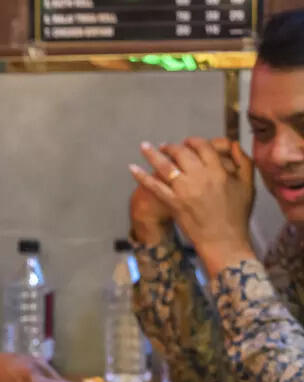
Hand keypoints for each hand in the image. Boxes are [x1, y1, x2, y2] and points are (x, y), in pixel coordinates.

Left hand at [130, 138, 256, 271]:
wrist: (223, 239)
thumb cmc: (237, 213)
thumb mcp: (248, 185)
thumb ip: (244, 162)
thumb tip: (234, 144)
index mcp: (219, 171)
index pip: (202, 146)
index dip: (193, 141)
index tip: (187, 142)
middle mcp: (199, 177)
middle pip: (181, 153)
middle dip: (172, 147)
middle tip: (165, 146)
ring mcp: (184, 190)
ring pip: (164, 166)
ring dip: (152, 154)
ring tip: (145, 147)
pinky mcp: (172, 202)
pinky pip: (154, 186)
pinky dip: (141, 176)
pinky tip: (132, 168)